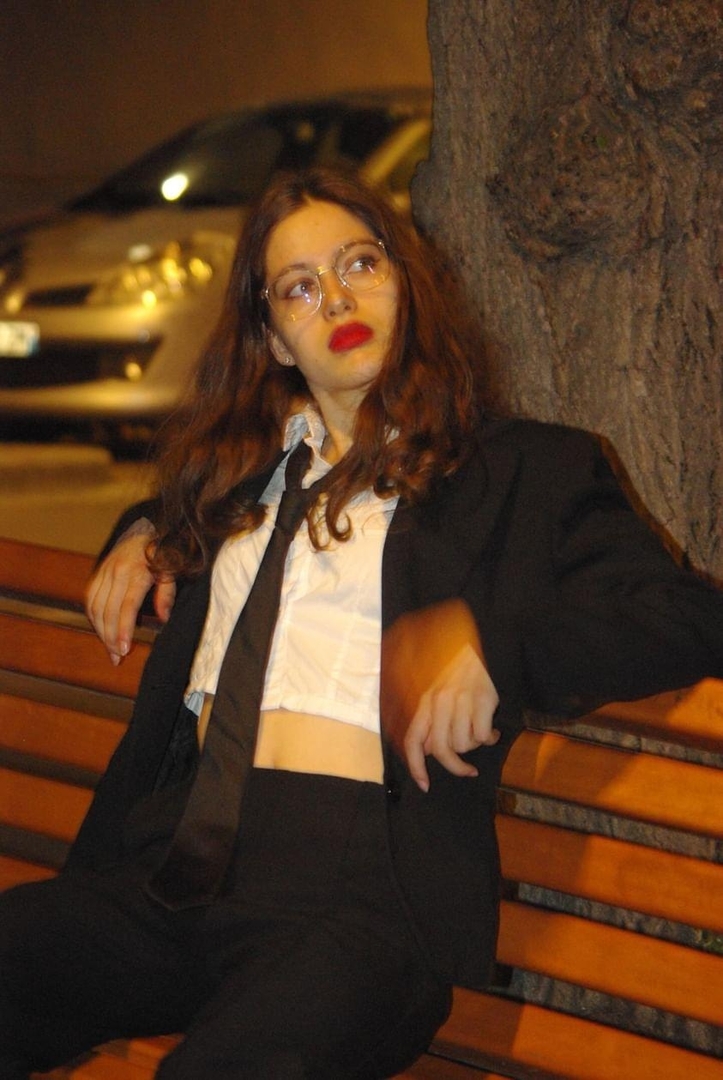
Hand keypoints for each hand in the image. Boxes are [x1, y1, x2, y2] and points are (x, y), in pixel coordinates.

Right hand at [85, 518, 175, 663]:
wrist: (149, 528)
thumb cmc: (164, 553)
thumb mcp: (173, 571)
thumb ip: (167, 594)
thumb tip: (162, 619)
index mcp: (137, 572)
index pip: (126, 607)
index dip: (123, 630)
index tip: (123, 650)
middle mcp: (117, 571)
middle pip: (108, 611)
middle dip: (110, 637)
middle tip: (116, 657)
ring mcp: (105, 570)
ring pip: (95, 606)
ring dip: (100, 630)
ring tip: (109, 649)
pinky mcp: (99, 571)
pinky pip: (89, 597)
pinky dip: (92, 616)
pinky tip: (100, 630)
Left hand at [381, 598, 499, 791]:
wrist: (483, 645)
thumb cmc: (459, 675)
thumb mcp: (437, 694)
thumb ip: (430, 722)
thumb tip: (429, 752)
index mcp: (425, 702)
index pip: (413, 741)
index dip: (417, 767)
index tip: (425, 785)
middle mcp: (440, 702)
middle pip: (442, 750)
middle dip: (456, 767)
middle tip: (468, 769)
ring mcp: (462, 700)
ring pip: (464, 744)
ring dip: (475, 746)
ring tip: (480, 734)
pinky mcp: (483, 700)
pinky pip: (484, 735)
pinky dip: (490, 738)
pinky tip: (492, 730)